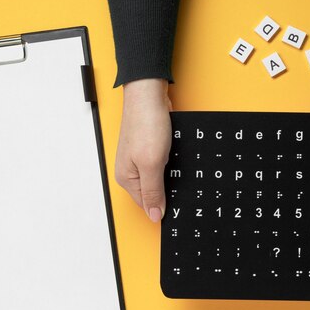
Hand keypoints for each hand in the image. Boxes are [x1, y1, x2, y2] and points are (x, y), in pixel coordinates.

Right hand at [115, 79, 171, 222]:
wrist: (150, 94)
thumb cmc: (145, 123)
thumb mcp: (151, 163)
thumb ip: (153, 191)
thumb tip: (155, 215)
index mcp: (127, 178)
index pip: (147, 205)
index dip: (164, 207)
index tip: (179, 206)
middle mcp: (131, 171)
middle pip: (154, 193)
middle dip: (169, 191)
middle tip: (182, 184)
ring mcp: (141, 159)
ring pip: (160, 179)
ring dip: (172, 176)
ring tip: (178, 168)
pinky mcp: (151, 149)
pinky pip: (164, 165)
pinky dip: (173, 164)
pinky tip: (178, 159)